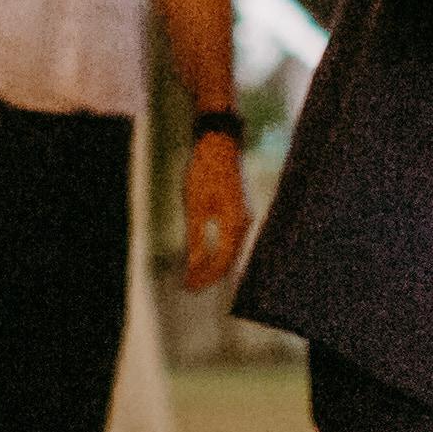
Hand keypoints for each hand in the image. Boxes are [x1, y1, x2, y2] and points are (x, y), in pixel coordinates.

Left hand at [177, 127, 249, 290]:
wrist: (219, 145)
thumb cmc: (205, 172)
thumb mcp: (195, 206)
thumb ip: (196, 238)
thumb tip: (194, 266)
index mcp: (234, 224)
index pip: (220, 262)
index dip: (204, 277)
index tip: (188, 286)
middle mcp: (244, 224)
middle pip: (228, 260)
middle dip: (208, 274)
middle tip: (188, 285)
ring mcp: (244, 218)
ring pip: (230, 251)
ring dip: (213, 264)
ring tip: (194, 274)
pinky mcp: (240, 212)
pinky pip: (231, 240)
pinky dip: (218, 251)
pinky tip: (205, 255)